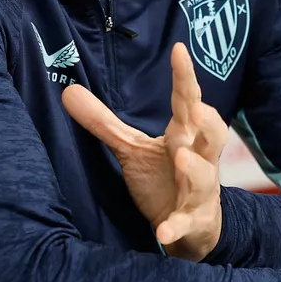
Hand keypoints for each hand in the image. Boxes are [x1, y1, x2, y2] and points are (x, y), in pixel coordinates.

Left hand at [62, 42, 228, 260]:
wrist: (192, 229)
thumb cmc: (164, 179)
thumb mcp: (132, 148)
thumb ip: (104, 123)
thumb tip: (68, 91)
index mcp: (183, 136)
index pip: (187, 101)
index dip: (184, 76)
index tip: (179, 49)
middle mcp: (196, 158)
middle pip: (212, 135)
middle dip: (209, 122)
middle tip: (197, 109)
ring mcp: (198, 191)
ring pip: (204, 177)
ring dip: (194, 168)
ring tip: (181, 159)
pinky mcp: (192, 221)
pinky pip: (186, 223)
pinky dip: (176, 226)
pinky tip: (162, 231)